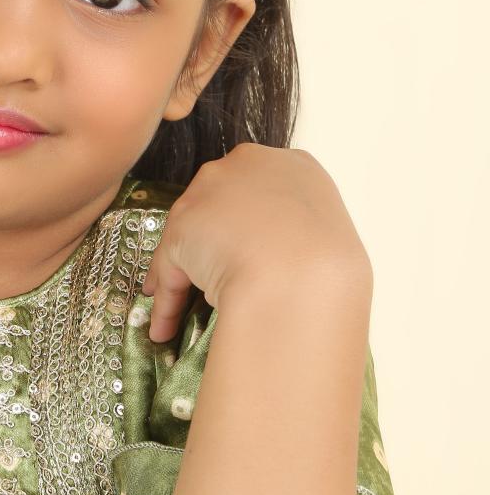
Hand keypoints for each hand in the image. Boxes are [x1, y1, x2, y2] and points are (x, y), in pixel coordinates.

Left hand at [140, 143, 372, 342]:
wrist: (301, 276)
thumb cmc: (328, 265)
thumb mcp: (326, 237)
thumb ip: (297, 236)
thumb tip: (273, 264)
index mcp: (293, 167)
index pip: (262, 189)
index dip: (253, 221)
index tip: (252, 248)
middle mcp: (247, 166)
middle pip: (221, 203)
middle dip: (214, 239)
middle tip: (216, 278)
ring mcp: (210, 192)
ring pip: (192, 237)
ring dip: (184, 276)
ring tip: (183, 315)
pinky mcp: (181, 227)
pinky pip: (172, 267)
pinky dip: (169, 300)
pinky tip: (166, 328)